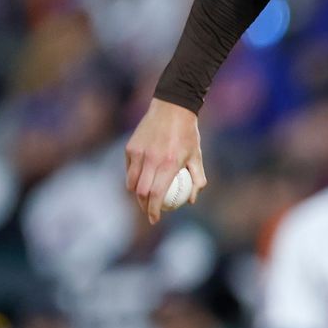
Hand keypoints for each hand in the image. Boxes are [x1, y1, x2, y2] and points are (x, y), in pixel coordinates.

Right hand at [125, 97, 206, 224]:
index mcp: (169, 164)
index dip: (153, 210)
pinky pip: (129, 169)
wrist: (172, 108)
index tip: (155, 219)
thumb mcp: (197, 156)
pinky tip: (140, 181)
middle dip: (144, 206)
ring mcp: (139, 153)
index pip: (157, 194)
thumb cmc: (188, 134)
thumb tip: (190, 200)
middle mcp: (151, 160)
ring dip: (137, 194)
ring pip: (132, 183)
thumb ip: (197, 179)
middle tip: (149, 210)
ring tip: (144, 198)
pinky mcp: (130, 147)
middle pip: (141, 192)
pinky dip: (133, 178)